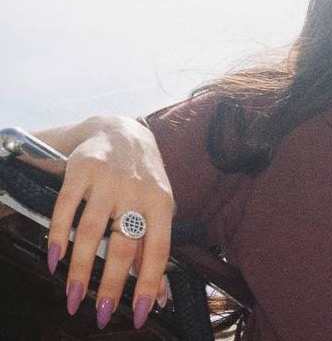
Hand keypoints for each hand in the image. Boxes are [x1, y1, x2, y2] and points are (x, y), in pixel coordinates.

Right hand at [37, 115, 174, 329]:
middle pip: (122, 245)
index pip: (157, 251)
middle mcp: (137, 192)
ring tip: (74, 296)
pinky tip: (54, 260)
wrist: (122, 132)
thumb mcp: (159, 209)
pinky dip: (57, 236)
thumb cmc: (144, 179)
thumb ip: (155, 248)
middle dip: (110, 285)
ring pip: (91, 231)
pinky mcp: (80, 170)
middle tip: (99, 314)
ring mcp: (108, 181)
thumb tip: (159, 296)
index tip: (137, 314)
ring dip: (81, 268)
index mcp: (162, 204)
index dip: (148, 285)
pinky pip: (65, 207)